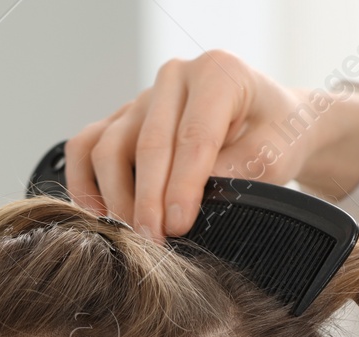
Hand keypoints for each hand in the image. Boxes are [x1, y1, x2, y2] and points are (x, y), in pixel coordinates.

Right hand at [63, 49, 358, 241]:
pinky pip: (84, 147)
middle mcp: (174, 77)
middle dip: (148, 199)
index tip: (178, 226)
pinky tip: (99, 215)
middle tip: (152, 241)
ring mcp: (141, 97)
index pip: (192, 136)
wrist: (267, 123)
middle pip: (146, 143)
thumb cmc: (274, 138)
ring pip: (107, 147)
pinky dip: (84, 183)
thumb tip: (188, 202)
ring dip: (115, 197)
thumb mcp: (273, 156)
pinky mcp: (119, 119)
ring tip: (132, 234)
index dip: (183, 185)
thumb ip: (235, 172)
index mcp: (217, 73)